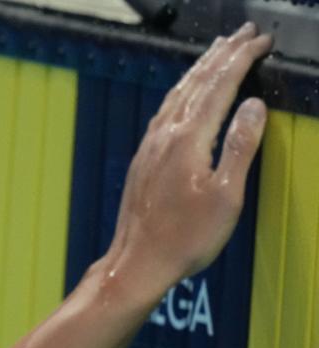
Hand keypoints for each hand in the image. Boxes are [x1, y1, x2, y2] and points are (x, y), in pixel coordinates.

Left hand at [105, 23, 271, 295]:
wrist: (138, 262)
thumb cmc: (184, 237)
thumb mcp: (226, 195)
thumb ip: (240, 145)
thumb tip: (253, 105)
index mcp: (188, 139)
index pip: (219, 86)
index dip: (241, 59)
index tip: (261, 41)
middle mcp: (164, 136)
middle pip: (195, 83)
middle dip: (221, 55)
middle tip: (244, 34)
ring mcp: (149, 146)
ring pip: (176, 94)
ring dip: (199, 69)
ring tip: (217, 51)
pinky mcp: (143, 159)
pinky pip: (164, 111)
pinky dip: (181, 92)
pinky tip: (184, 95)